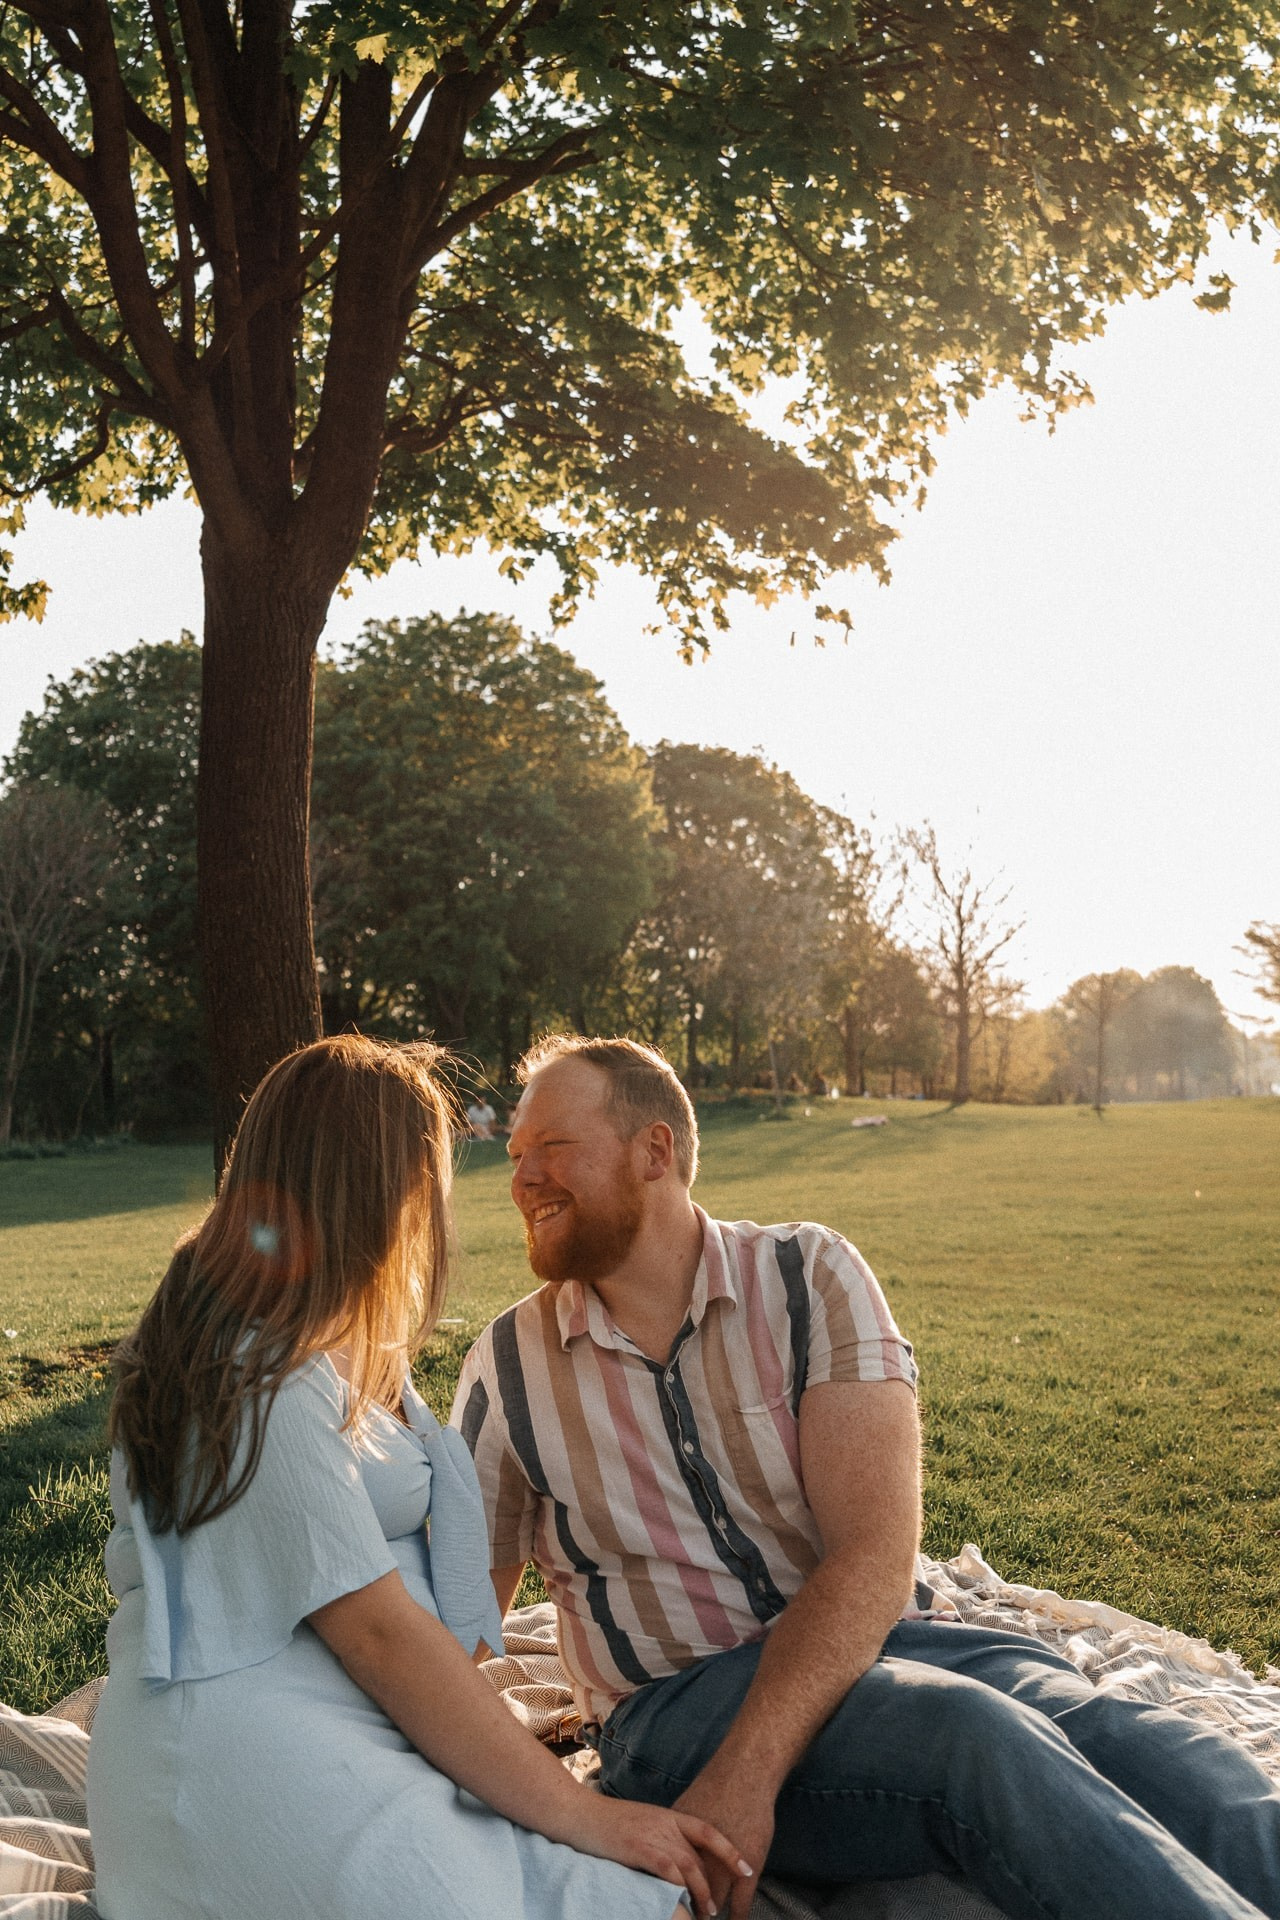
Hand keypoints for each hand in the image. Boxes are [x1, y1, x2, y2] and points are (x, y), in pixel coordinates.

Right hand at [575, 1792, 753, 1917]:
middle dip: (714, 1883)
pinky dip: (681, 1889)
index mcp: (668, 1815)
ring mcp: (653, 1835)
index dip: (729, 1851)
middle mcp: (665, 1823)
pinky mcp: (639, 1848)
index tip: (746, 1869)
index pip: (708, 1832)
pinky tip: (685, 1903)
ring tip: (708, 1912)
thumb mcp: (643, 1822)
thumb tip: (679, 1859)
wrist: (579, 1814)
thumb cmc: (608, 1822)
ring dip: (702, 1892)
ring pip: (689, 1867)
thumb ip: (662, 1835)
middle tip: (719, 1907)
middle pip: (699, 1856)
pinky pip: (668, 1872)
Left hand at [674, 1773, 774, 1919]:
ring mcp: (725, 1867)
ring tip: (705, 1918)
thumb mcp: (687, 1808)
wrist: (745, 1775)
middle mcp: (701, 1859)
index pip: (671, 1879)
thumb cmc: (716, 1787)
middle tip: (688, 1914)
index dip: (670, 1891)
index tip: (667, 1902)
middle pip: (690, 1893)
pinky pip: (740, 1905)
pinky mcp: (748, 1870)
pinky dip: (736, 1917)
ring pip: (714, 1902)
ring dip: (709, 1911)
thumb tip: (662, 1841)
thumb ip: (675, 1830)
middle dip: (689, 1905)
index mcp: (682, 1846)